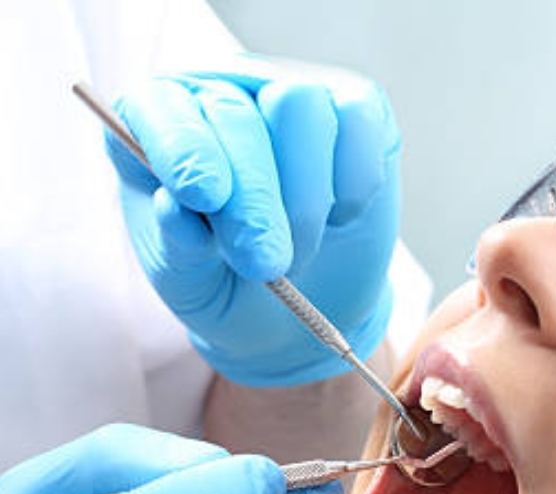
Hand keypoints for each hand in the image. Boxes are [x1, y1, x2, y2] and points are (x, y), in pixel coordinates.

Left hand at [107, 62, 400, 385]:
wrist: (305, 304)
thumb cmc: (232, 285)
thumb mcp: (191, 284)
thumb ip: (177, 247)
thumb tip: (173, 208)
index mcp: (161, 123)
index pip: (160, 107)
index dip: (181, 146)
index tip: (202, 198)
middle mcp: (224, 92)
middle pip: (236, 114)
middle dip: (253, 198)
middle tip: (265, 264)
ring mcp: (293, 94)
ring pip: (301, 105)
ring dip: (304, 196)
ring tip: (299, 255)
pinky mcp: (356, 110)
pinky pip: (358, 122)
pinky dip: (354, 181)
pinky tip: (339, 220)